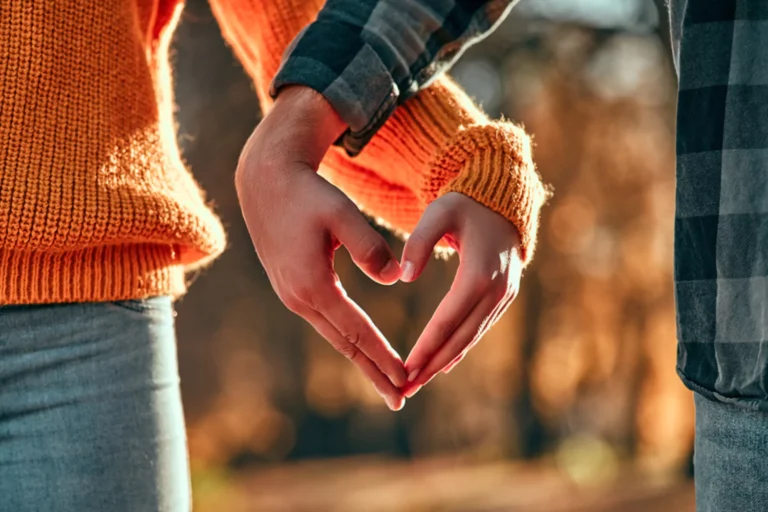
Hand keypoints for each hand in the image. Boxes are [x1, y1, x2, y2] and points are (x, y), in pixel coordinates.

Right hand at [235, 86, 406, 409]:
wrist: (266, 181)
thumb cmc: (308, 193)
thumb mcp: (341, 214)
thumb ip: (369, 247)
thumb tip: (394, 278)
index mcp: (312, 284)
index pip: (356, 330)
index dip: (383, 356)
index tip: (405, 378)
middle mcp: (298, 298)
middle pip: (344, 345)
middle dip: (373, 373)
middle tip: (400, 399)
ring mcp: (292, 295)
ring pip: (334, 336)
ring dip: (361, 360)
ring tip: (386, 382)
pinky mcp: (292, 288)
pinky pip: (326, 322)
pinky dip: (347, 340)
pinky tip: (361, 349)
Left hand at [401, 192, 522, 396]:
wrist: (502, 199)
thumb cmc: (465, 204)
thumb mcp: (439, 212)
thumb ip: (418, 242)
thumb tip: (403, 277)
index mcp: (480, 273)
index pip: (448, 319)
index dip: (427, 346)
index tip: (406, 368)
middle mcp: (497, 290)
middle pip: (461, 337)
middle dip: (432, 365)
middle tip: (405, 389)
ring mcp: (504, 296)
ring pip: (472, 337)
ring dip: (445, 362)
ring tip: (417, 383)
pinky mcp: (504, 297)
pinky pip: (479, 328)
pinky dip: (460, 348)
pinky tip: (442, 365)